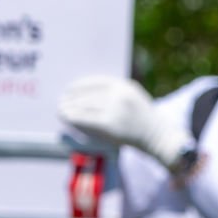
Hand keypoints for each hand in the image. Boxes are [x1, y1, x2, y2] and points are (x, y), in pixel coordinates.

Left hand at [58, 75, 183, 163]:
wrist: (157, 136)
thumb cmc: (142, 119)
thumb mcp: (132, 97)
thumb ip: (114, 93)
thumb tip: (84, 93)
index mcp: (125, 86)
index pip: (96, 81)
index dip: (80, 85)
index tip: (69, 89)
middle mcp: (120, 95)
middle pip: (88, 94)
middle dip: (72, 98)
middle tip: (61, 102)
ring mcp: (115, 110)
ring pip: (85, 107)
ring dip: (70, 109)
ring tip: (61, 111)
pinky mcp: (110, 125)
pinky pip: (86, 120)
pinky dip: (74, 119)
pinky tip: (67, 119)